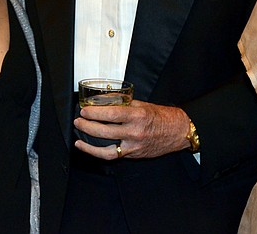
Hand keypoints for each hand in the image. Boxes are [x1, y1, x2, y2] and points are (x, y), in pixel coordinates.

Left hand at [73, 100, 190, 159]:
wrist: (178, 131)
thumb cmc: (160, 116)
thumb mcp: (141, 104)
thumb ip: (122, 104)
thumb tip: (103, 101)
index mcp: (137, 115)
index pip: (111, 114)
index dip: (95, 113)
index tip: (84, 110)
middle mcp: (135, 132)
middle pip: (105, 132)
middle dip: (88, 127)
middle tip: (79, 121)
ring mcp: (134, 146)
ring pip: (107, 150)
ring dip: (89, 145)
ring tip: (79, 139)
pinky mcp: (134, 155)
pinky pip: (113, 156)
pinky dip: (99, 153)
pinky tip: (89, 149)